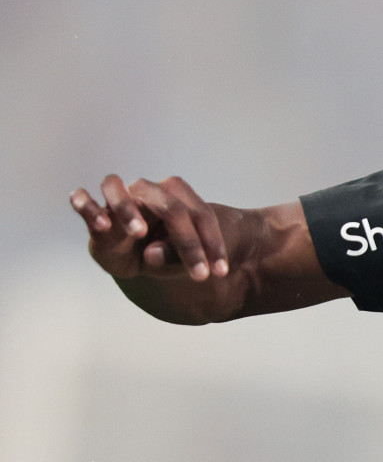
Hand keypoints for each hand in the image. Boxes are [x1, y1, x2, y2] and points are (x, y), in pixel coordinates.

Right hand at [70, 174, 229, 282]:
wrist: (140, 256)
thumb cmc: (167, 251)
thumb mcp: (179, 260)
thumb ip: (172, 255)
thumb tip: (151, 253)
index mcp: (176, 196)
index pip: (199, 214)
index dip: (211, 244)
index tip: (220, 273)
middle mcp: (147, 191)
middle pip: (169, 205)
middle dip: (188, 242)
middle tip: (200, 275)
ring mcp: (118, 200)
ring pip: (115, 187)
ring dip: (127, 208)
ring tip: (139, 232)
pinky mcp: (94, 214)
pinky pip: (82, 201)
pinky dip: (88, 207)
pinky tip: (102, 224)